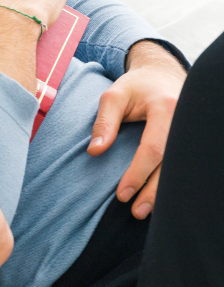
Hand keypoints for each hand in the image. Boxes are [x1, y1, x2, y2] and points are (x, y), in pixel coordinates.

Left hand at [88, 41, 186, 218]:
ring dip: (165, 191)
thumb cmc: (136, 86)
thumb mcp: (114, 96)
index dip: (138, 174)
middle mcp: (186, 122)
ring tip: (146, 211)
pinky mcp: (192, 139)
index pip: (154, 148)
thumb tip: (95, 151)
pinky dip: (171, 180)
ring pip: (182, 167)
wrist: (163, 75)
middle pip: (172, 163)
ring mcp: (192, 132)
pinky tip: (159, 196)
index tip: (123, 194)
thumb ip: (104, 122)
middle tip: (137, 212)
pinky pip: (183, 163)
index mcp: (167, 108)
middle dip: (155, 190)